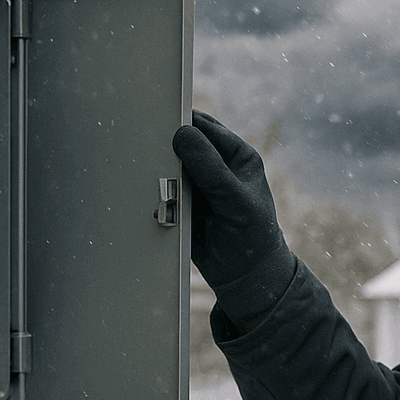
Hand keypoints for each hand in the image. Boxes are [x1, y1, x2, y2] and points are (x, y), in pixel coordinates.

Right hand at [172, 110, 296, 325]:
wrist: (243, 278)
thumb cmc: (252, 237)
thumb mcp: (235, 200)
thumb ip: (211, 168)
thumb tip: (183, 134)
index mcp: (235, 155)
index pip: (203, 127)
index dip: (180, 121)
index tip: (157, 121)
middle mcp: (214, 165)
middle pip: (180, 144)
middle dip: (163, 149)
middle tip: (147, 154)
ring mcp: (195, 185)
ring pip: (166, 167)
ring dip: (156, 174)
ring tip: (153, 184)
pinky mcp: (179, 204)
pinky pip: (159, 192)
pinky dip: (153, 196)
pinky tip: (154, 203)